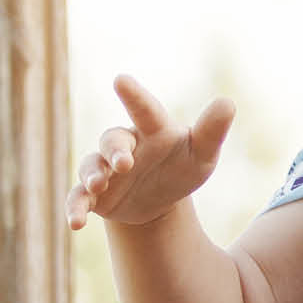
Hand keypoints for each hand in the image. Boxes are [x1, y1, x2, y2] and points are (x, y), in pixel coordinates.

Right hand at [67, 76, 234, 227]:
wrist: (158, 200)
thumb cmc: (182, 166)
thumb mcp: (202, 154)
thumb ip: (212, 131)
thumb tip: (227, 102)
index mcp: (152, 130)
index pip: (144, 109)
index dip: (134, 95)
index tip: (121, 79)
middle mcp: (124, 145)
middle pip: (112, 139)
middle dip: (115, 150)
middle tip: (124, 164)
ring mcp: (105, 169)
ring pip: (91, 165)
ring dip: (92, 175)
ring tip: (98, 186)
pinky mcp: (93, 194)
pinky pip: (78, 196)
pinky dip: (74, 207)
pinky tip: (75, 223)